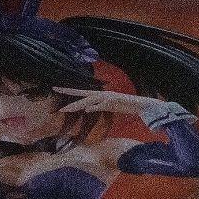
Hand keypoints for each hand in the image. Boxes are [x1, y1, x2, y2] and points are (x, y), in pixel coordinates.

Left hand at [54, 87, 168, 122]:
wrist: (144, 105)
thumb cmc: (127, 107)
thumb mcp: (109, 107)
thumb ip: (99, 107)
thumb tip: (88, 110)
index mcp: (100, 96)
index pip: (82, 93)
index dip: (69, 92)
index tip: (57, 89)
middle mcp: (102, 94)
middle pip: (82, 94)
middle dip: (68, 92)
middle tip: (54, 89)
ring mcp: (108, 97)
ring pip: (89, 100)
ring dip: (77, 104)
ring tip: (65, 109)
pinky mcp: (115, 101)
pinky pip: (102, 104)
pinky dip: (94, 107)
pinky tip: (87, 110)